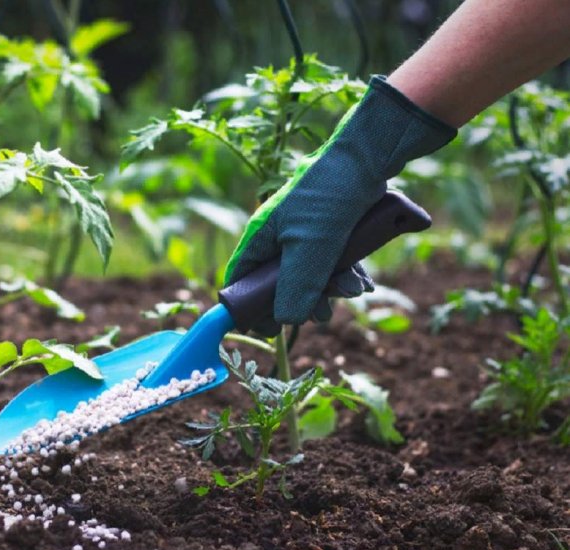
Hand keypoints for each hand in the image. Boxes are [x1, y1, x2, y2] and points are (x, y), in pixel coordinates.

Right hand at [226, 76, 455, 335]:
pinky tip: (363, 282)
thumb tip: (286, 321)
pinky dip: (347, 276)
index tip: (268, 329)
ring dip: (332, 289)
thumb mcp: (311, 246)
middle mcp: (279, 238)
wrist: (370, 157)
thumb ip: (296, 286)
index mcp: (261, 238)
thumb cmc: (329, 196)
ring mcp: (306, 236)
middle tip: (323, 311)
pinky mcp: (332, 233)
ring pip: (311, 278)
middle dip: (304, 301)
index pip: (241, 281)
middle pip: (280, 286)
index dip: (250, 307)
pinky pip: (334, 265)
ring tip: (353, 289)